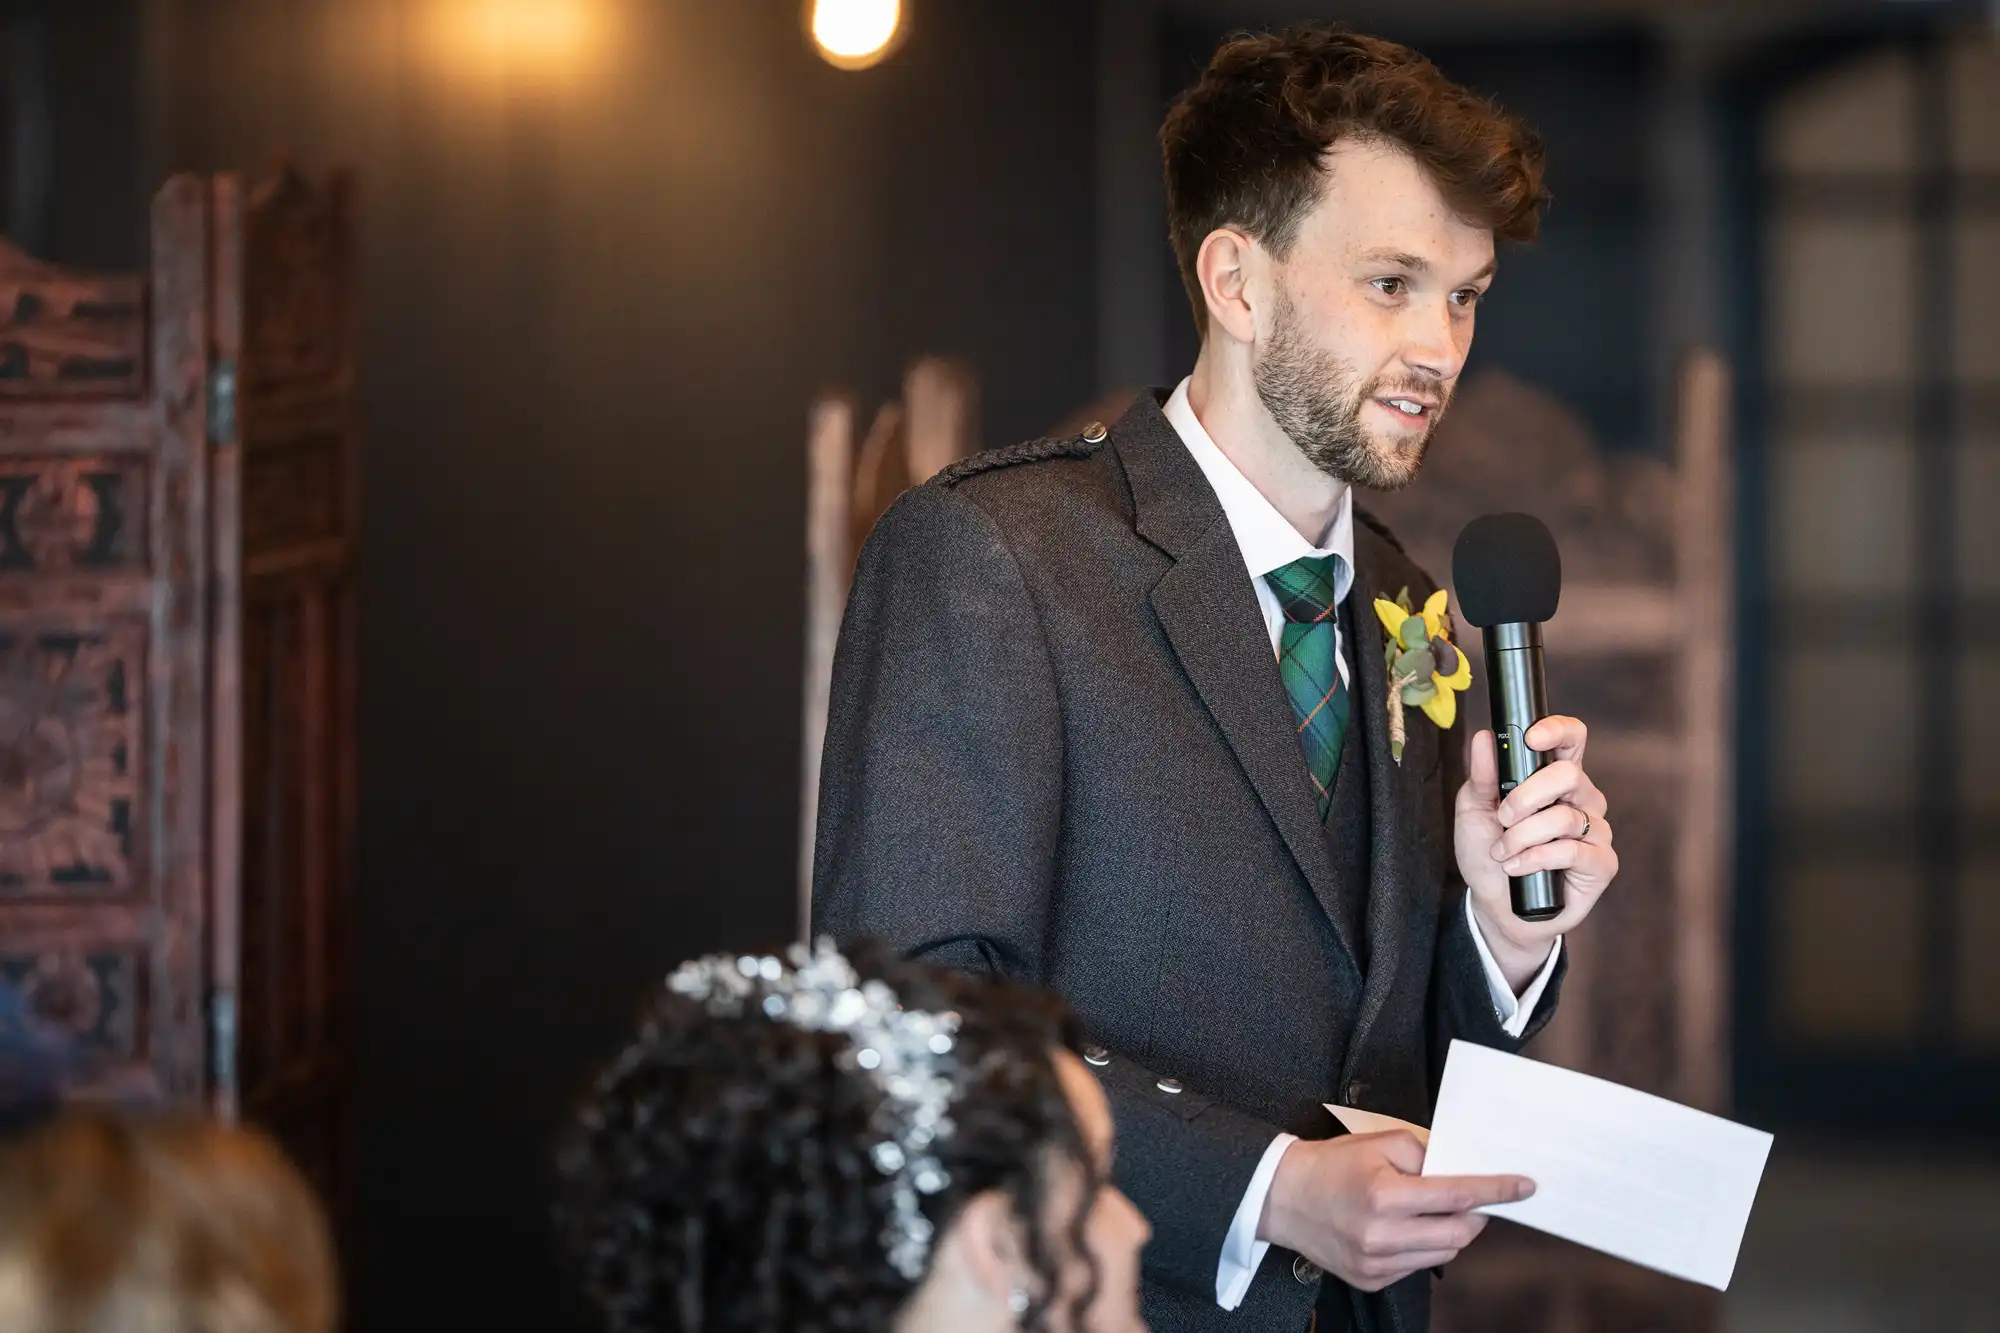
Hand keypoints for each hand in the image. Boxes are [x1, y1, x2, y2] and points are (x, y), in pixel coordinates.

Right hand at [1258, 1132, 1531, 1291]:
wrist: (1281, 1197)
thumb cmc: (1331, 1165)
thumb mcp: (1377, 1141)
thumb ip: (1425, 1152)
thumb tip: (1462, 1169)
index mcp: (1385, 1196)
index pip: (1457, 1195)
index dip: (1495, 1190)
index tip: (1524, 1187)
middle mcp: (1382, 1236)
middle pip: (1460, 1232)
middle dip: (1476, 1214)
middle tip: (1473, 1198)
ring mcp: (1377, 1264)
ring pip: (1444, 1252)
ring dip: (1451, 1231)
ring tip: (1431, 1210)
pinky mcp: (1371, 1280)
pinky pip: (1419, 1266)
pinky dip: (1424, 1246)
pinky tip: (1406, 1228)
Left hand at [1454, 716, 1618, 987]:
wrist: (1495, 906)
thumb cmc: (1488, 854)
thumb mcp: (1474, 811)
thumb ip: (1482, 775)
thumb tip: (1484, 737)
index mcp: (1553, 780)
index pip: (1571, 740)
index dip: (1558, 730)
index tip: (1531, 738)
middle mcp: (1581, 800)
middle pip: (1569, 774)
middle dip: (1525, 796)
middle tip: (1502, 817)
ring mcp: (1595, 831)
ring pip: (1564, 816)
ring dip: (1522, 836)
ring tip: (1502, 852)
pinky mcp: (1600, 863)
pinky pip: (1572, 851)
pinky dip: (1535, 859)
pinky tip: (1517, 868)